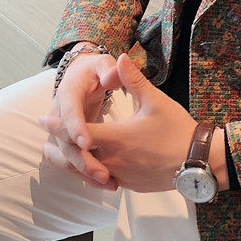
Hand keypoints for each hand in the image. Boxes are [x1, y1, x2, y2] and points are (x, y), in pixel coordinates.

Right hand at [38, 46, 119, 189]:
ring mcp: (60, 130)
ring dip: (83, 172)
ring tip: (108, 183)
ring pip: (64, 157)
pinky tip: (108, 183)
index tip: (88, 142)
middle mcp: (59, 114)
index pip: (69, 111)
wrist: (82, 75)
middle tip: (102, 174)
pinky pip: (71, 161)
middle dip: (81, 159)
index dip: (75, 127)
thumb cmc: (95, 70)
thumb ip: (109, 69)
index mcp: (68, 93)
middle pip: (64, 142)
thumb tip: (113, 76)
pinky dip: (85, 173)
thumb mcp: (103, 64)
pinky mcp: (67, 141)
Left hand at [43, 52, 225, 192]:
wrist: (197, 161)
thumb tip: (120, 57)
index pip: (78, 133)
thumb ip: (133, 80)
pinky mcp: (129, 184)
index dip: (58, 126)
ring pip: (87, 172)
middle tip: (45, 138)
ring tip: (60, 154)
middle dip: (60, 146)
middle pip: (77, 156)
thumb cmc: (176, 129)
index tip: (43, 119)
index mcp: (115, 138)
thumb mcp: (155, 101)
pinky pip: (103, 179)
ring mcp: (120, 175)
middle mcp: (112, 160)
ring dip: (72, 162)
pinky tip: (90, 167)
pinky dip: (91, 173)